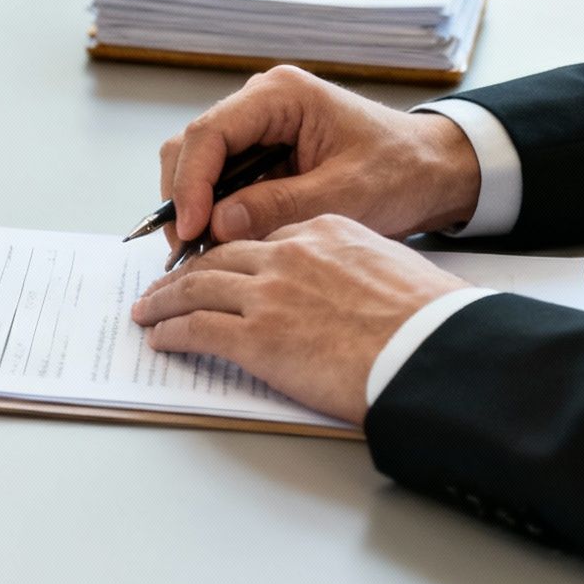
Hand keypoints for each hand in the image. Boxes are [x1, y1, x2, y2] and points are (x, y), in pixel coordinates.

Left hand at [129, 215, 469, 423]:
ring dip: (165, 299)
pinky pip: (196, 329)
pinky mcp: (256, 337)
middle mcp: (289, 254)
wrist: (435, 352)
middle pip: (221, 256)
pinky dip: (171, 331)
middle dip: (188, 271)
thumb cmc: (431, 321)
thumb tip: (351, 290)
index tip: (222, 267)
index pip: (264, 237)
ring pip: (196, 288)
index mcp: (325, 231)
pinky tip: (160, 338)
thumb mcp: (395, 269)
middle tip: (168, 284)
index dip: (235, 254)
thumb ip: (358, 267)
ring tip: (148, 309)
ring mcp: (268, 294)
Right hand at [161, 65, 482, 246]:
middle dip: (184, 199)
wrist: (435, 170)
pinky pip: (220, 181)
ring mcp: (257, 128)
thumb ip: (281, 205)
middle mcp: (260, 103)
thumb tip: (217, 223)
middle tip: (188, 250)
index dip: (190, 184)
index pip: (209, 133)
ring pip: (199, 166)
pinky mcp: (260, 154)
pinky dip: (214, 212)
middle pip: (192, 147)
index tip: (191, 230)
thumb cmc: (403, 170)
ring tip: (204, 251)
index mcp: (281, 95)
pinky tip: (222, 242)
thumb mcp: (348, 194)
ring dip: (196, 208)